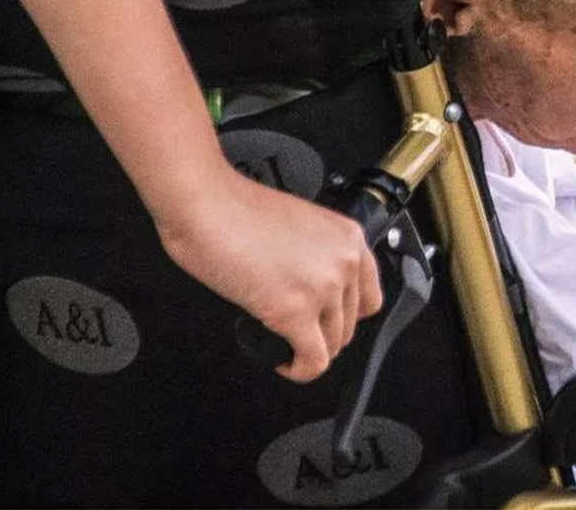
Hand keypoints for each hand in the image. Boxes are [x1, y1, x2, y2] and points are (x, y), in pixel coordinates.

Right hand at [152, 159, 383, 382]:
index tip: (327, 319)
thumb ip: (317, 255)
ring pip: (332, 346)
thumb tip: (310, 286)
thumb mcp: (299, 225)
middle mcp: (343, 261)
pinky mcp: (295, 311)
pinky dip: (299, 370)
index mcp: (347, 237)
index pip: (370, 295)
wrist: (206, 205)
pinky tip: (282, 362)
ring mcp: (322, 287)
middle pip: (350, 324)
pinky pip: (312, 361)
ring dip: (308, 351)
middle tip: (298, 332)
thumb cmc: (235, 209)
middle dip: (322, 333)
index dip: (345, 314)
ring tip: (286, 345)